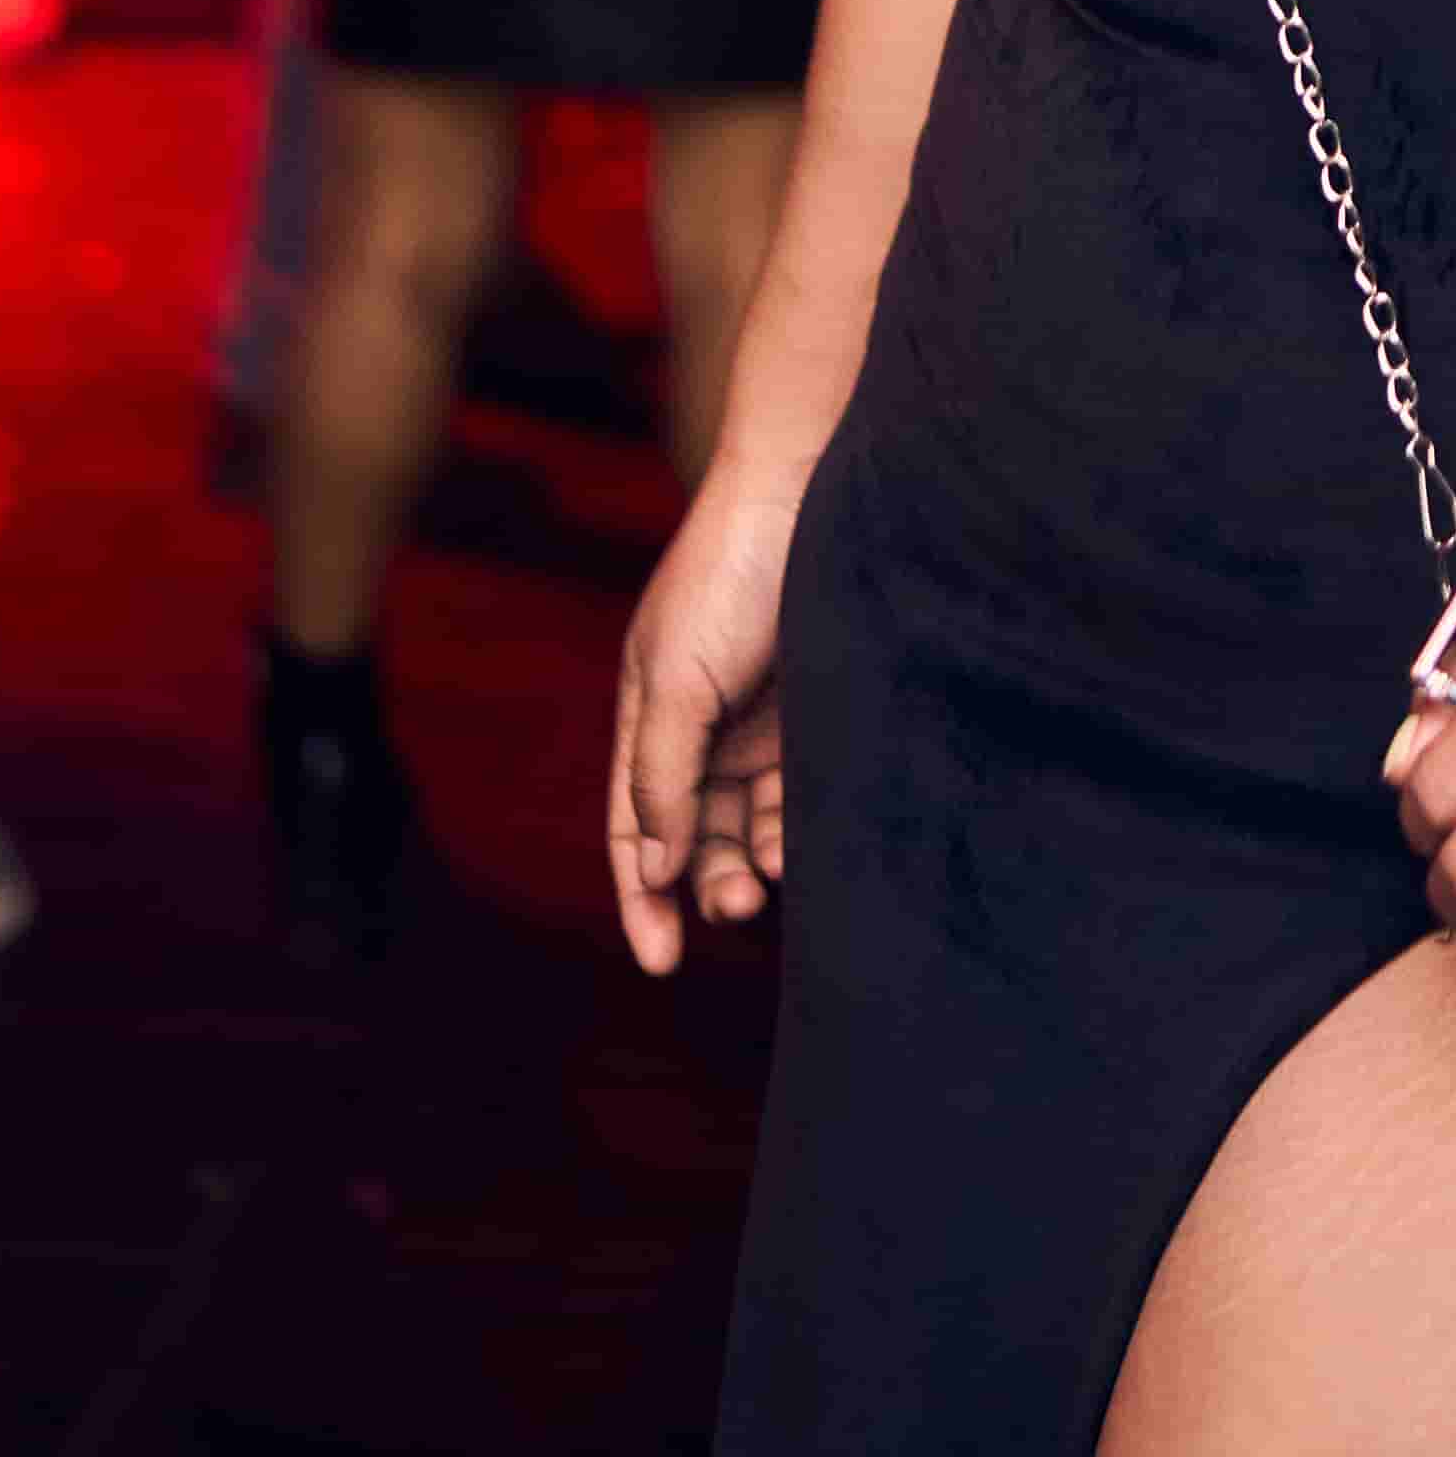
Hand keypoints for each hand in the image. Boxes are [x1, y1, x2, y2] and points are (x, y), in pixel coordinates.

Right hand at [609, 469, 803, 977]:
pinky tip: (802, 844)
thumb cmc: (727, 574)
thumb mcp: (674, 677)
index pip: (634, 829)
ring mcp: (762, 725)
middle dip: (708, 883)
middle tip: (737, 905)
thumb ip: (659, 774)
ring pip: (751, 825)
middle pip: (695, 838)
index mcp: (649, 718)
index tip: (660, 963)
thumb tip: (650, 871)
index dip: (640, 898)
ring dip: (754, 862)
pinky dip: (799, 827)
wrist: (811, 493)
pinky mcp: (821, 715)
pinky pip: (803, 795)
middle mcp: (703, 731)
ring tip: (769, 878)